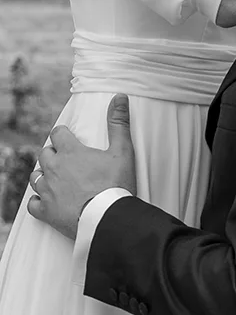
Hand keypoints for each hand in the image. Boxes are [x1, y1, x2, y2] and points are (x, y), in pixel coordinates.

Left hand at [27, 95, 135, 240]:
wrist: (107, 218)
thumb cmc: (116, 184)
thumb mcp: (122, 151)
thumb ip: (118, 123)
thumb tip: (119, 96)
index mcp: (71, 152)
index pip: (57, 134)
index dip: (62, 134)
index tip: (68, 138)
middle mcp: (54, 168)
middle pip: (45, 154)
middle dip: (53, 153)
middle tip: (65, 159)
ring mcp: (47, 191)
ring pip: (36, 176)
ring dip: (44, 174)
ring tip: (55, 177)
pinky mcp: (46, 211)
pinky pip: (32, 204)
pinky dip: (37, 201)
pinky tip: (46, 200)